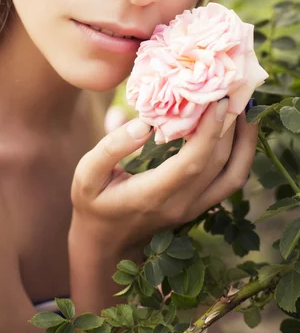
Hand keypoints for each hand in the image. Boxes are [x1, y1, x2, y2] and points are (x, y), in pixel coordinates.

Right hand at [70, 99, 257, 254]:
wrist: (105, 242)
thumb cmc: (93, 202)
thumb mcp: (87, 174)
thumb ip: (112, 148)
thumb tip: (144, 123)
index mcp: (152, 195)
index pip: (192, 163)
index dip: (209, 132)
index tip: (216, 101)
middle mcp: (181, 204)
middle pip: (218, 164)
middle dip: (230, 126)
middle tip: (233, 90)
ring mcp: (193, 208)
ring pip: (232, 175)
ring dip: (243, 141)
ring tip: (244, 106)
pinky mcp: (199, 205)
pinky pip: (229, 180)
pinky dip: (240, 153)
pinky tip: (238, 129)